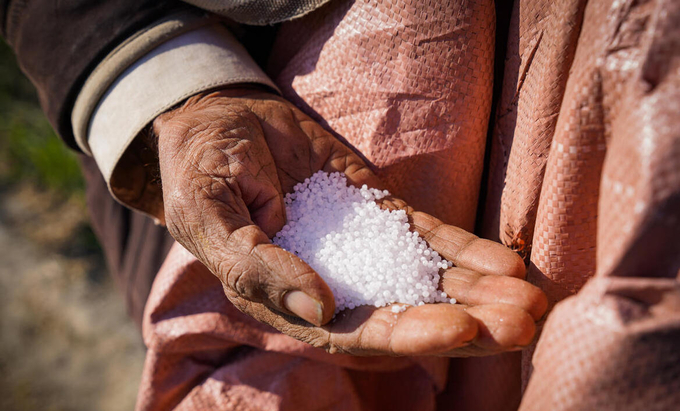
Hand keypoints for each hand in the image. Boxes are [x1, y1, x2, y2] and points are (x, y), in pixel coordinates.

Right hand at [153, 88, 546, 355]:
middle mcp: (333, 284)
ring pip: (427, 281)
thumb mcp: (210, 213)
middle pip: (407, 314)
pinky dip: (466, 251)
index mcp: (287, 299)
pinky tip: (507, 264)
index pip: (356, 330)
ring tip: (532, 301)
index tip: (462, 328)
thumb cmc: (202, 169)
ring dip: (480, 293)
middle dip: (467, 323)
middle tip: (523, 325)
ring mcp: (361, 249)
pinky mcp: (380, 215)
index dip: (410, 334)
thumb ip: (255, 264)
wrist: (223, 122)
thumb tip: (317, 307)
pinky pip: (428, 237)